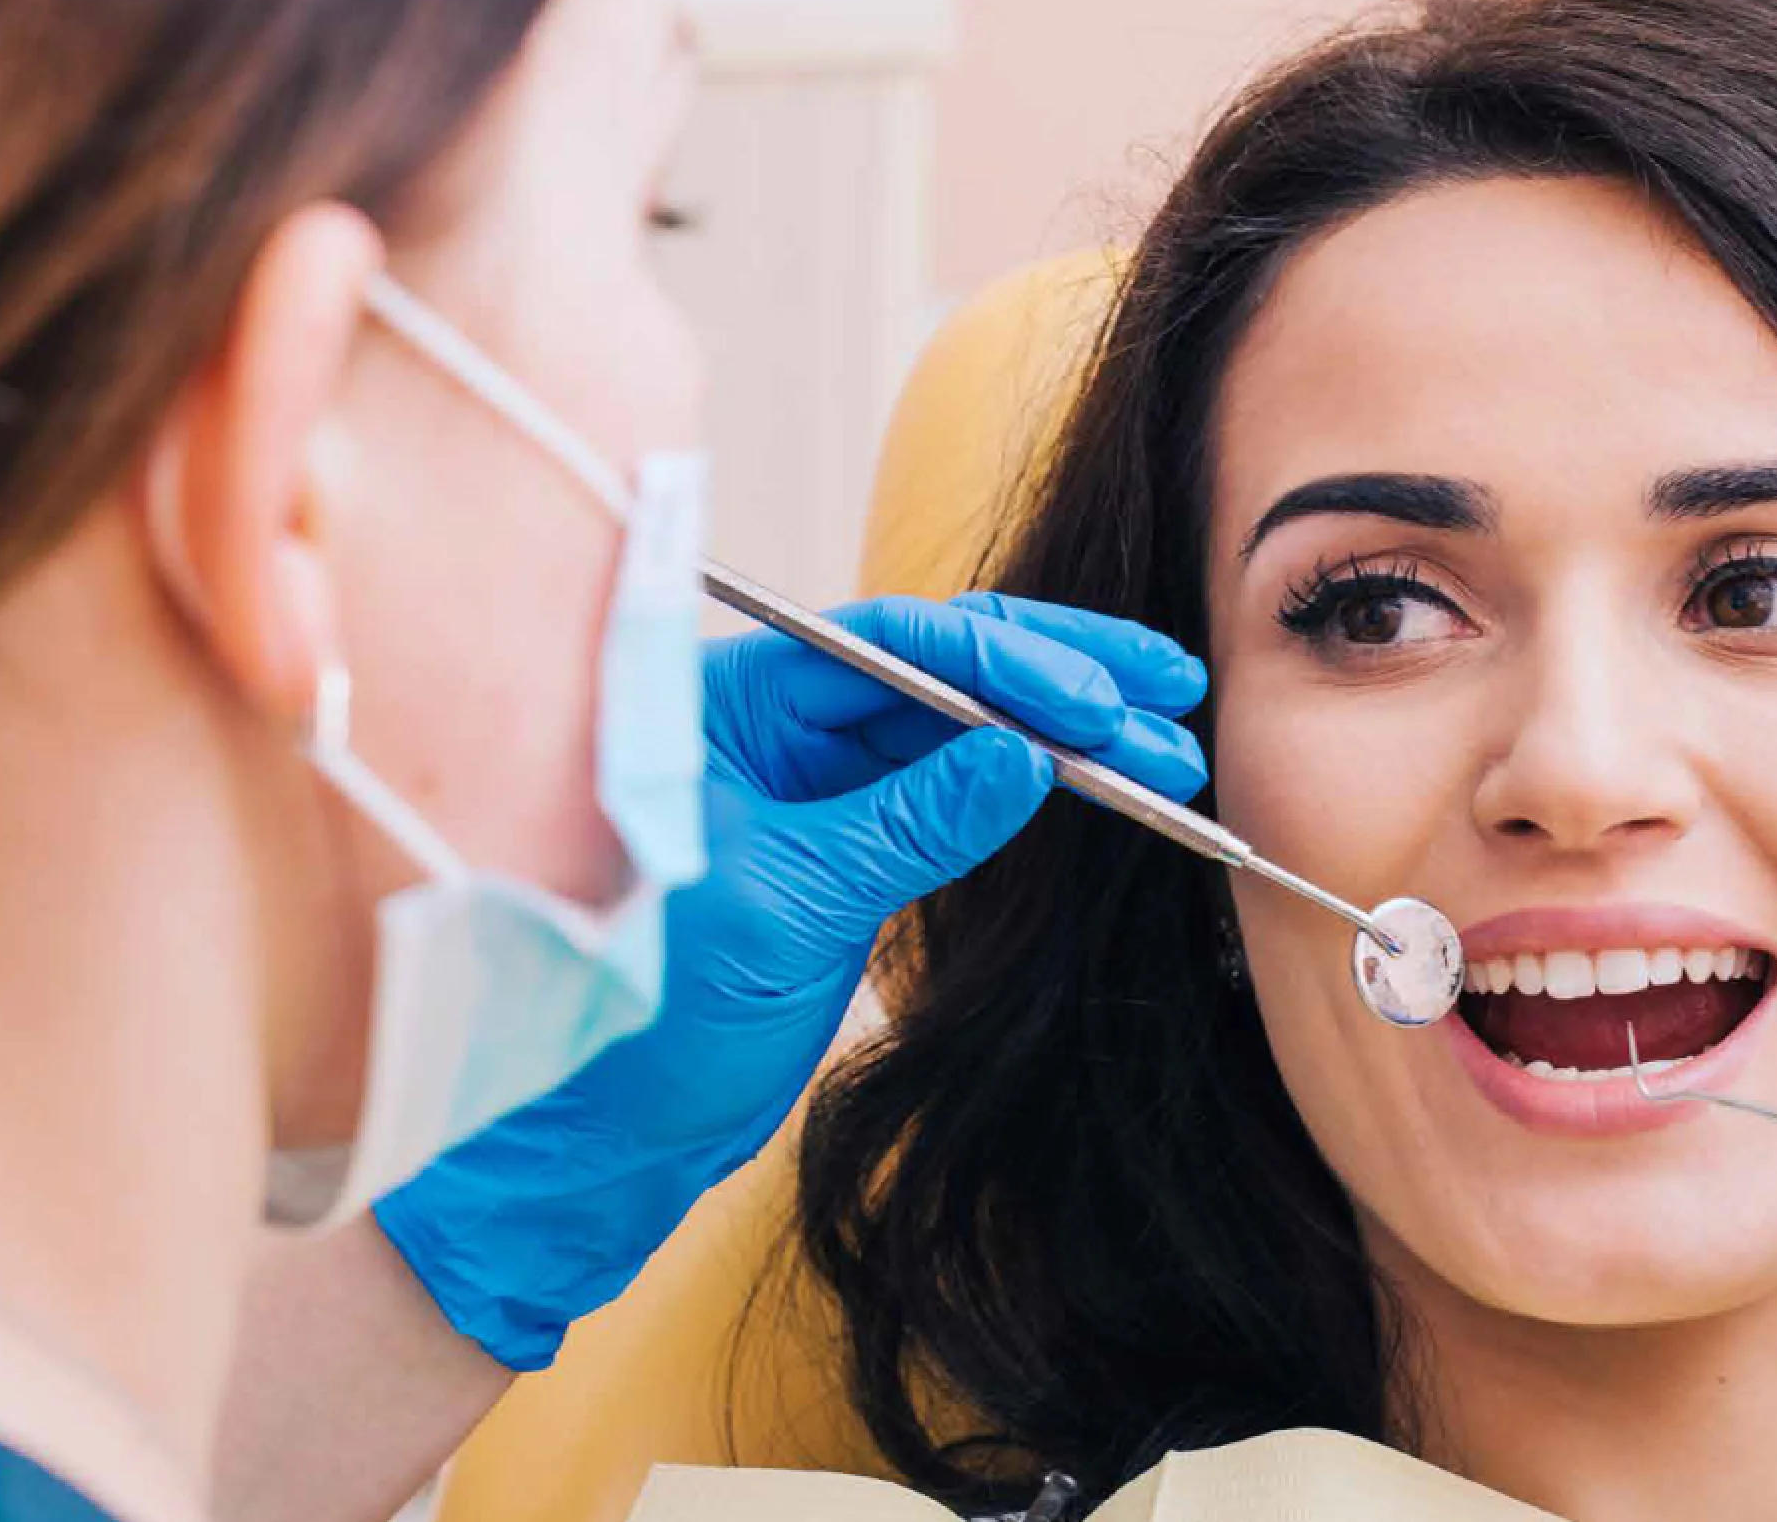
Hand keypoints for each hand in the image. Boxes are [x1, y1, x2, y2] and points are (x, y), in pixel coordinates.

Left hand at [374, 594, 1205, 1369]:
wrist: (608, 1132)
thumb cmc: (646, 1012)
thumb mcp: (789, 904)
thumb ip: (908, 823)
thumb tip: (1025, 758)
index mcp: (722, 706)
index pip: (883, 645)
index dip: (1001, 661)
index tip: (1093, 698)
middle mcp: (767, 727)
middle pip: (935, 671)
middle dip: (1056, 681)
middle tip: (1167, 695)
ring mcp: (810, 786)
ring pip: (957, 733)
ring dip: (1063, 740)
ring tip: (1168, 752)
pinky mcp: (845, 850)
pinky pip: (949, 795)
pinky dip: (1029, 793)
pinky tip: (1103, 785)